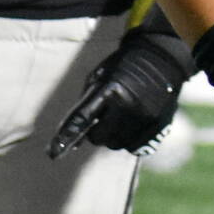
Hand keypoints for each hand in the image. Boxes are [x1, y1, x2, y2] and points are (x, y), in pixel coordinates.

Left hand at [49, 29, 193, 158]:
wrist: (161, 59)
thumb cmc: (122, 68)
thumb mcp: (99, 78)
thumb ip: (85, 108)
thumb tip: (73, 145)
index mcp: (109, 89)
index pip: (81, 118)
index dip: (66, 137)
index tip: (52, 153)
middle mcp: (127, 106)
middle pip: (98, 137)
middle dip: (95, 130)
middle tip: (104, 115)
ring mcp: (144, 119)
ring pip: (115, 144)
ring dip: (112, 135)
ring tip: (121, 115)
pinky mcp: (157, 127)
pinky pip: (133, 147)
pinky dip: (129, 138)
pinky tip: (133, 122)